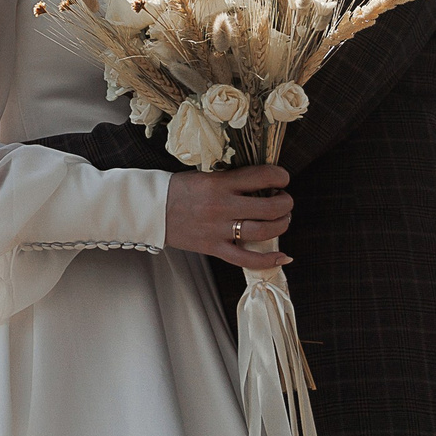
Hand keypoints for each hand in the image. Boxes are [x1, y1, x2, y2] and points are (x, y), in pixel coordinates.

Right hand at [165, 165, 292, 269]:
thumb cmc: (177, 189)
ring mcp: (218, 229)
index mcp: (218, 183)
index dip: (280, 176)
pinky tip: (283, 257)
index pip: (261, 176)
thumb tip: (261, 182)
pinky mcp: (213, 247)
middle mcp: (221, 206)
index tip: (282, 178)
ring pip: (263, 231)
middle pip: (269, 207)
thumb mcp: (204, 175)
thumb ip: (231, 179)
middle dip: (285, 203)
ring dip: (281, 225)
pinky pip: (246, 259)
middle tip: (285, 200)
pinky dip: (268, 260)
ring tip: (283, 219)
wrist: (150, 209)